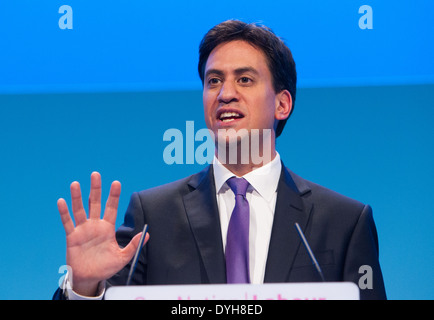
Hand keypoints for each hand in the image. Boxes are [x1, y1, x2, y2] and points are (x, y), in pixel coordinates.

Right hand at [57, 172, 148, 295]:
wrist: (90, 278)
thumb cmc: (106, 267)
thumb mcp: (123, 258)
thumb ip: (133, 246)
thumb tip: (146, 234)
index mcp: (107, 228)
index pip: (111, 208)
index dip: (114, 196)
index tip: (116, 182)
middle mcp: (95, 225)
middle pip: (95, 203)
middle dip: (96, 189)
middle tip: (95, 174)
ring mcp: (83, 230)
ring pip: (79, 210)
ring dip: (77, 197)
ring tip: (76, 183)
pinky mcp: (72, 237)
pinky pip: (67, 222)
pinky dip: (64, 212)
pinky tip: (62, 201)